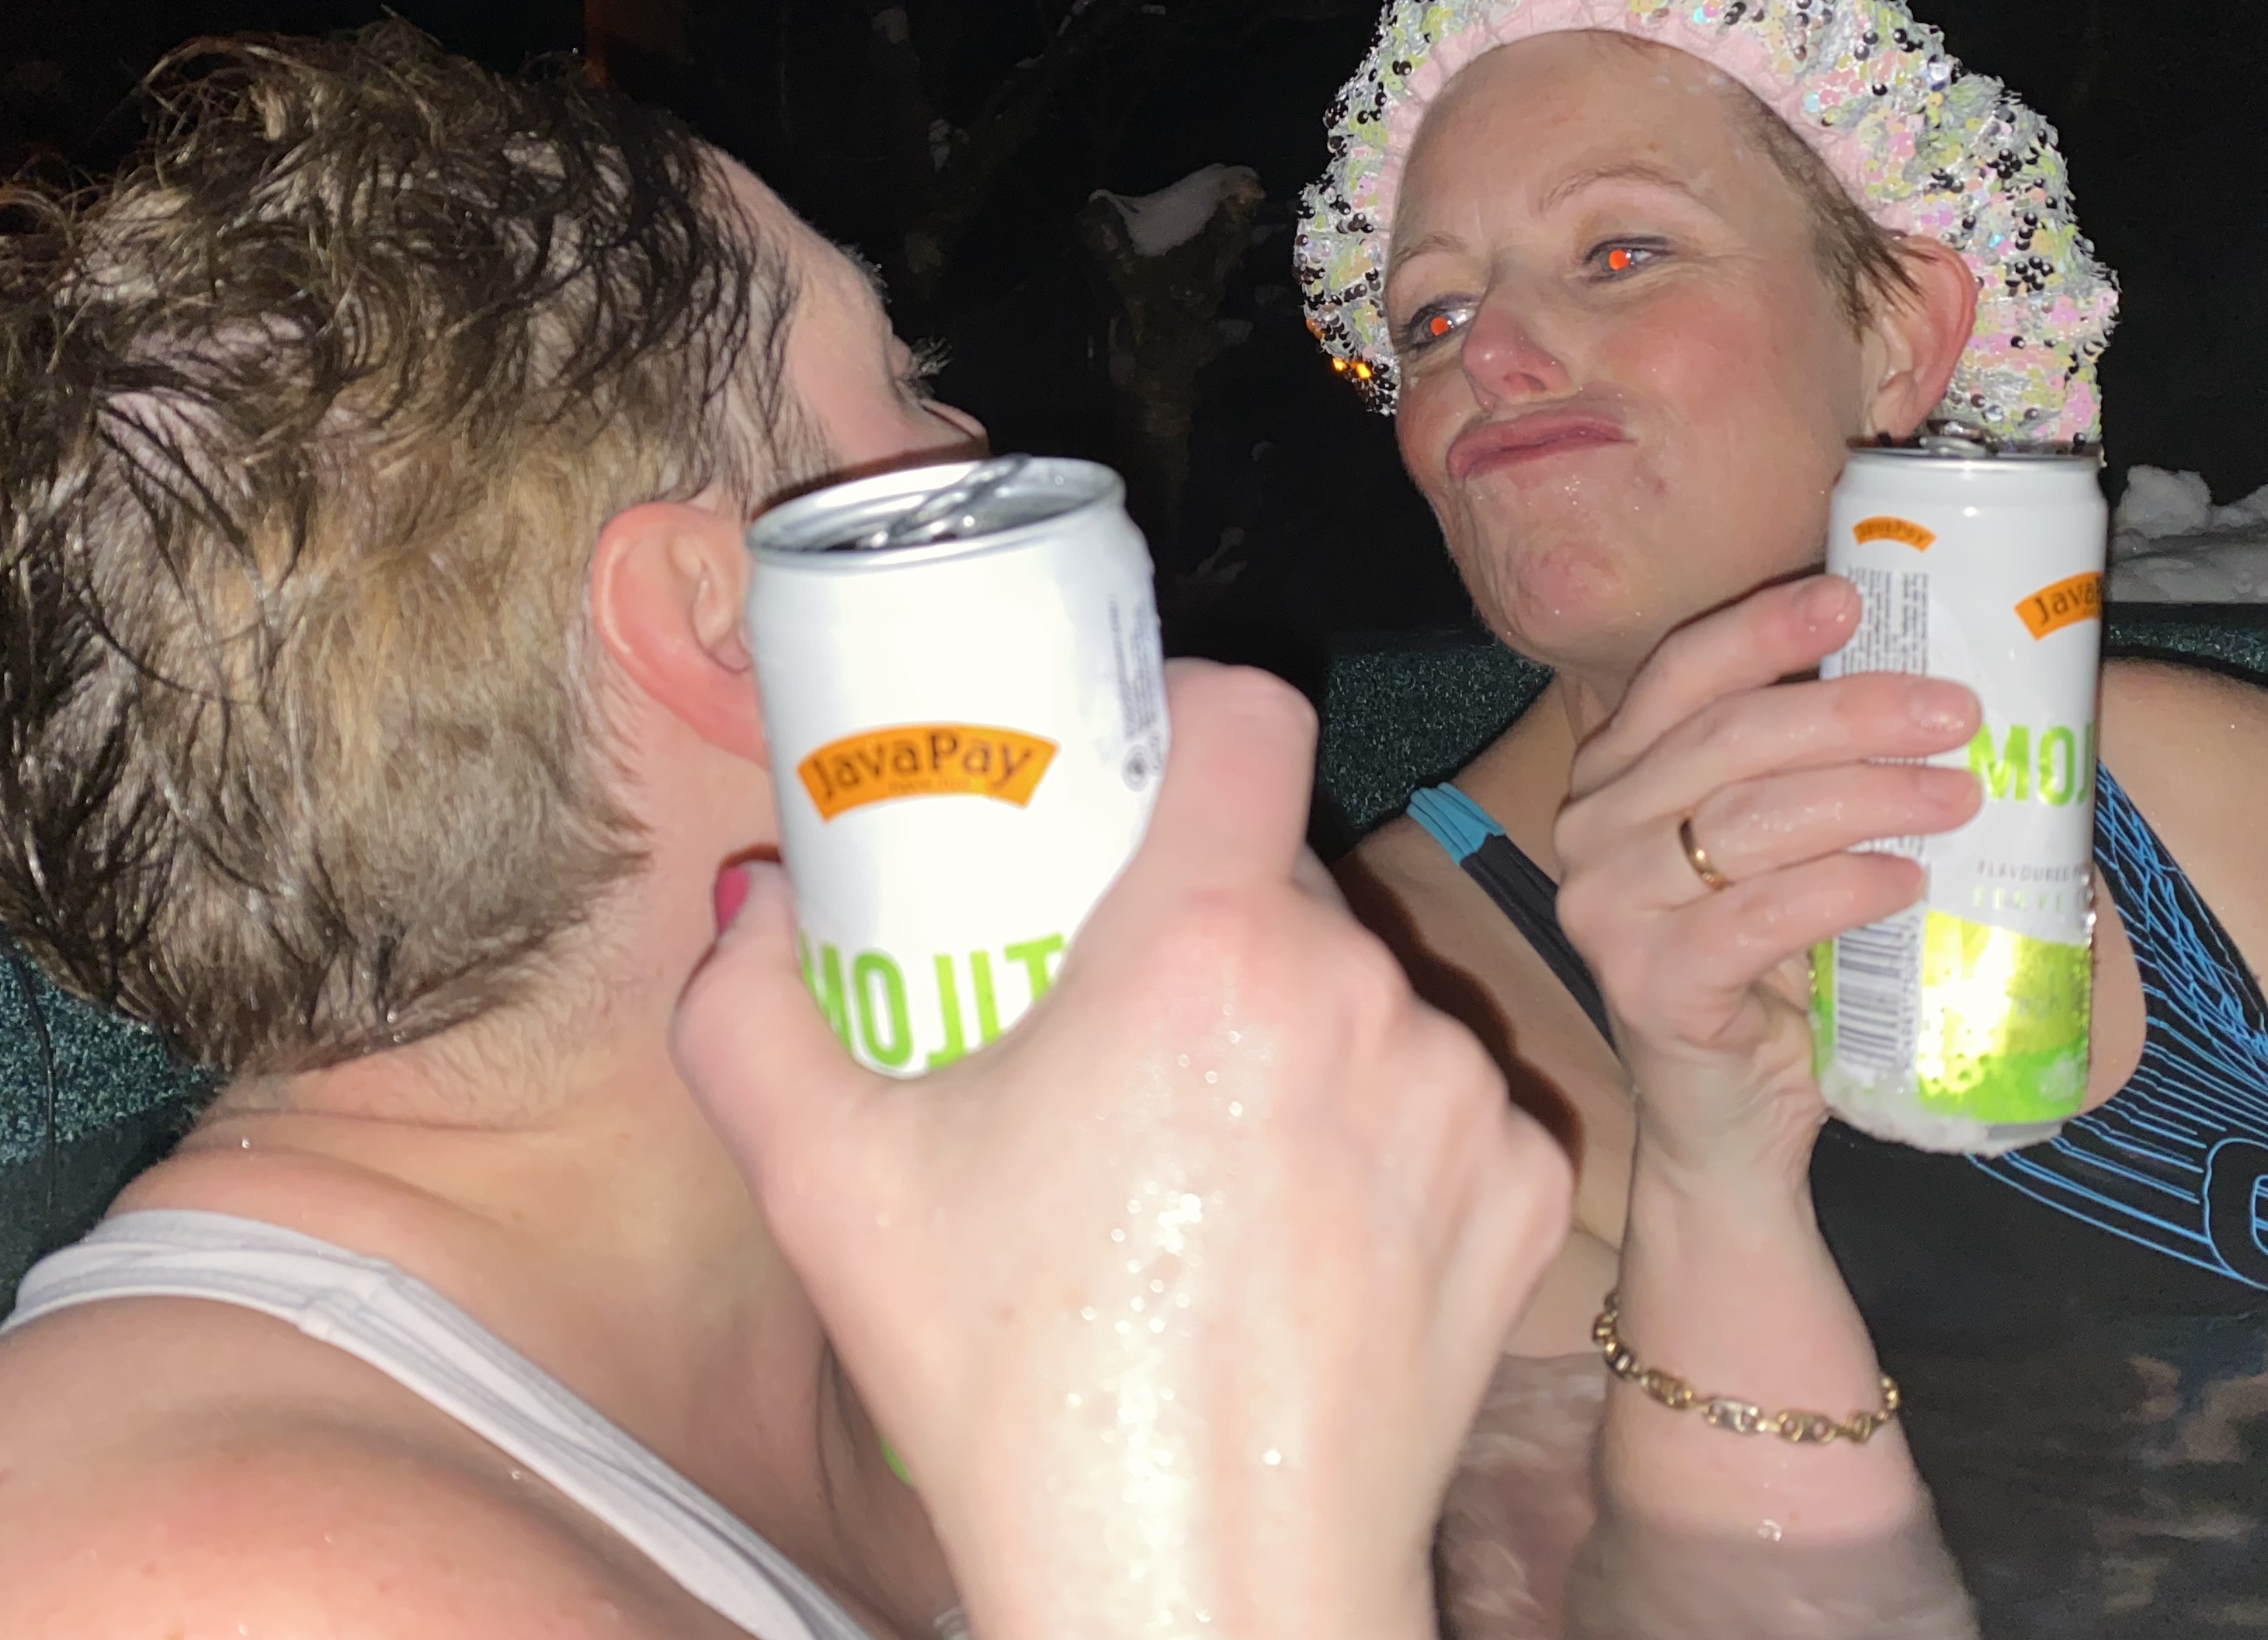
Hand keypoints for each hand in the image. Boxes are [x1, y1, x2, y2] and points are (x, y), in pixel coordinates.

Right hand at [674, 661, 1574, 1639]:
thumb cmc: (1015, 1384)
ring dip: (1290, 1033)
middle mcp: (1361, 991)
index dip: (1183, 722)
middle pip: (1281, 874)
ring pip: (1362, 991)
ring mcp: (1460, 1092)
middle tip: (1109, 1023)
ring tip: (1197, 1159)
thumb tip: (745, 907)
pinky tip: (1296, 1236)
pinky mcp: (1522, 1189)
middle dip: (1199, 920)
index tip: (1127, 782)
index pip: (1247, 716)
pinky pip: (1442, 1101)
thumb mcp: (828, 1187)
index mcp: (1207, 948)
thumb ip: (746, 1011)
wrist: (1199, 1592)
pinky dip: (1376, 1138)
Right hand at [1554, 576, 1976, 1189]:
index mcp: (1615, 773)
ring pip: (1749, 819)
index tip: (1853, 597)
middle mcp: (1591, 827)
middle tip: (1955, 711)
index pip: (1681, 673)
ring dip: (1869, 796)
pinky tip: (1908, 880)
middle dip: (1852, 712)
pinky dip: (1844, 888)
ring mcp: (1607, 909)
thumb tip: (1920, 683)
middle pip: (1729, 737)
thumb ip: (1801, 771)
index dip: (1764, 629)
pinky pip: (1758, 915)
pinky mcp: (1649, 986)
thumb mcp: (1773, 848)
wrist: (1728, 1123)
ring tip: (1958, 793)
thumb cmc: (1764, 969)